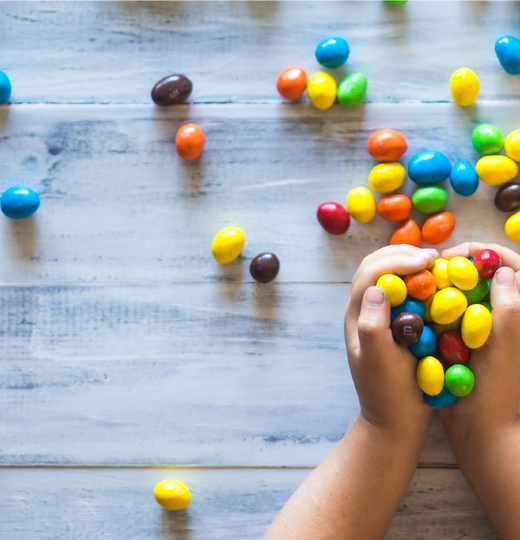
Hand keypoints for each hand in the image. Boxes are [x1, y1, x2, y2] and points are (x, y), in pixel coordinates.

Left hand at [345, 245, 437, 433]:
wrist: (394, 420)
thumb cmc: (388, 392)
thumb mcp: (379, 361)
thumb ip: (372, 325)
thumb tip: (375, 289)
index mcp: (356, 316)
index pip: (370, 275)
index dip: (395, 261)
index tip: (425, 261)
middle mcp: (363, 311)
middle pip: (374, 267)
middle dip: (400, 254)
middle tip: (431, 256)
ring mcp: (377, 315)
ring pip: (386, 275)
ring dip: (407, 262)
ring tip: (433, 263)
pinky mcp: (393, 323)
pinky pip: (401, 291)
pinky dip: (415, 279)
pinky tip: (433, 281)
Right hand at [438, 242, 519, 436]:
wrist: (478, 424)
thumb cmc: (496, 388)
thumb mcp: (505, 346)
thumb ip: (510, 308)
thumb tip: (505, 270)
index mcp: (519, 311)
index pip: (511, 265)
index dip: (484, 253)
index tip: (453, 254)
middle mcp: (503, 313)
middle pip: (485, 273)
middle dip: (460, 262)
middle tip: (433, 265)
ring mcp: (483, 324)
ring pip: (466, 288)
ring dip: (446, 280)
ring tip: (424, 280)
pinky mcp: (466, 335)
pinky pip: (451, 308)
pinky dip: (437, 301)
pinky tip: (419, 302)